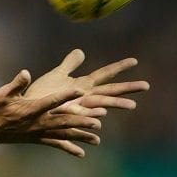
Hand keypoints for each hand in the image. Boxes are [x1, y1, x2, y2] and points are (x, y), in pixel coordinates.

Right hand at [0, 69, 101, 155]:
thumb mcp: (2, 93)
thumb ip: (16, 84)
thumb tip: (26, 73)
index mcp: (30, 108)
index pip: (52, 100)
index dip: (66, 95)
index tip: (80, 90)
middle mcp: (36, 122)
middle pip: (63, 120)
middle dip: (82, 120)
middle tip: (99, 119)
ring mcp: (36, 132)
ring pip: (62, 133)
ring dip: (80, 135)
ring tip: (97, 137)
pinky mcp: (35, 139)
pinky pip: (54, 143)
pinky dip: (68, 147)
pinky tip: (81, 152)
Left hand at [23, 49, 149, 155]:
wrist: (29, 108)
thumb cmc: (44, 93)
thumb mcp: (58, 75)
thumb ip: (70, 64)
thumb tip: (81, 51)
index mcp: (82, 87)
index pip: (104, 75)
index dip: (119, 67)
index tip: (135, 60)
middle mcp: (83, 99)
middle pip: (108, 92)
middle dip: (126, 89)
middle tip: (146, 85)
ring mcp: (76, 110)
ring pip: (97, 109)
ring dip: (112, 106)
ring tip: (131, 105)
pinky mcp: (65, 120)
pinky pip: (78, 123)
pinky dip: (88, 125)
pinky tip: (98, 125)